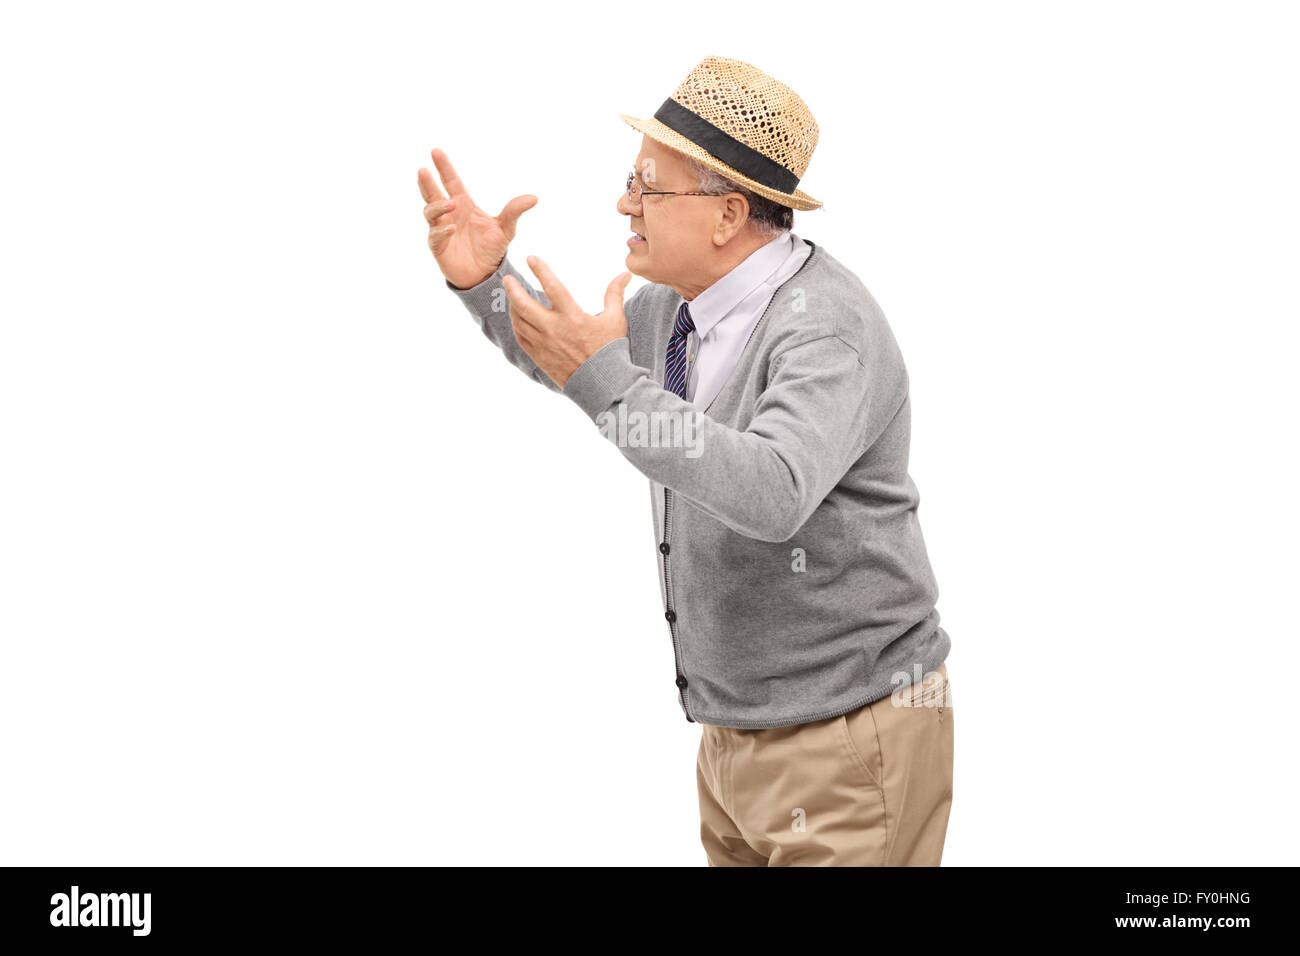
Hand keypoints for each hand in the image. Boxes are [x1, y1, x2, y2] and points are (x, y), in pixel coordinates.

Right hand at [417, 148, 536, 289]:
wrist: (485, 274)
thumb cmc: (491, 248)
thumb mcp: (506, 229)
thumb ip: (514, 211)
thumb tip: (534, 198)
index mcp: (463, 204)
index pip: (451, 181)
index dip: (443, 167)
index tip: (436, 152)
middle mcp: (449, 213)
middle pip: (433, 193)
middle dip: (427, 181)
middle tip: (423, 170)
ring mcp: (441, 228)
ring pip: (430, 212)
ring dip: (438, 206)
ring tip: (450, 204)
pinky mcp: (438, 246)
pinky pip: (435, 235)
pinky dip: (442, 230)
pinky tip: (452, 228)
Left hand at [503, 256, 632, 388]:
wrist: (602, 384)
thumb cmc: (610, 350)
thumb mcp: (615, 320)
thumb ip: (615, 294)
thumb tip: (625, 274)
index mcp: (572, 317)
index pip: (552, 286)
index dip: (540, 270)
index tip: (531, 258)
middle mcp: (554, 329)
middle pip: (524, 304)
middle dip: (513, 289)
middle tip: (508, 279)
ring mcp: (544, 344)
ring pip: (519, 321)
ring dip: (513, 306)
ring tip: (512, 296)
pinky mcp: (539, 357)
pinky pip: (521, 337)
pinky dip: (517, 325)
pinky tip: (518, 318)